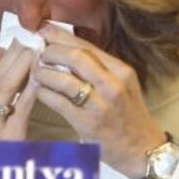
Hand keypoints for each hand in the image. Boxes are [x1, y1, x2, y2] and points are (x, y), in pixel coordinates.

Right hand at [0, 39, 37, 139]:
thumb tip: (8, 58)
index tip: (5, 49)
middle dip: (12, 56)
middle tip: (29, 42)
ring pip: (5, 88)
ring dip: (22, 67)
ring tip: (36, 53)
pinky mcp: (10, 138)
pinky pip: (22, 106)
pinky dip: (33, 89)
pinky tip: (42, 78)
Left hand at [33, 24, 165, 178]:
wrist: (142, 149)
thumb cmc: (128, 115)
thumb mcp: (122, 85)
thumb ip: (99, 68)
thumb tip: (67, 47)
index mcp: (121, 71)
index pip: (88, 46)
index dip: (62, 36)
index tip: (45, 30)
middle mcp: (113, 85)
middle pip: (75, 57)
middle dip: (52, 51)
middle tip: (39, 53)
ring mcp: (100, 105)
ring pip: (64, 79)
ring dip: (44, 73)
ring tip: (36, 72)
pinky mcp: (88, 123)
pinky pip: (59, 103)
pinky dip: (44, 93)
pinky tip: (38, 90)